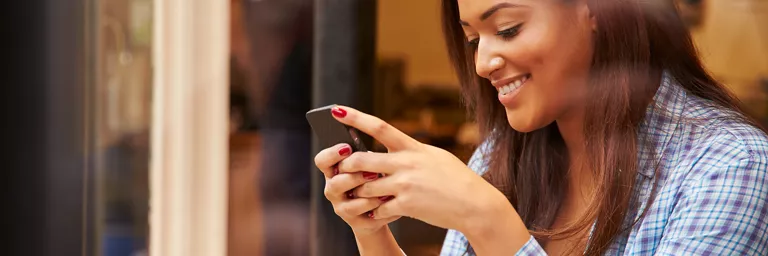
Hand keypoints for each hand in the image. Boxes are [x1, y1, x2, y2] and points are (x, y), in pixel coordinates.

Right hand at [314, 142, 399, 235]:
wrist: (382, 208)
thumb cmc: (375, 178)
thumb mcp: (371, 163)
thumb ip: (365, 154)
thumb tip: (367, 144)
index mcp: (335, 169)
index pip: (322, 160)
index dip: (332, 154)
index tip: (347, 148)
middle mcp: (333, 187)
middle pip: (335, 182)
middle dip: (354, 177)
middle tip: (373, 173)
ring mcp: (340, 205)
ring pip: (348, 201)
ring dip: (366, 193)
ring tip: (384, 189)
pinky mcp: (352, 220)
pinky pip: (362, 214)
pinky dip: (376, 207)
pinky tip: (389, 201)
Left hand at [329, 106, 513, 232]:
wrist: (475, 204)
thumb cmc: (455, 180)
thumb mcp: (434, 157)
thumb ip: (411, 152)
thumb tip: (392, 147)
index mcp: (413, 147)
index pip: (380, 127)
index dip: (356, 118)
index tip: (336, 111)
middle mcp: (406, 163)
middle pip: (362, 159)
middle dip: (346, 165)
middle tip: (340, 169)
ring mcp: (406, 184)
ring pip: (366, 187)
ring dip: (359, 193)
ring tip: (358, 196)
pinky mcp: (407, 205)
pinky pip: (379, 210)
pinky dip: (374, 213)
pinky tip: (376, 214)